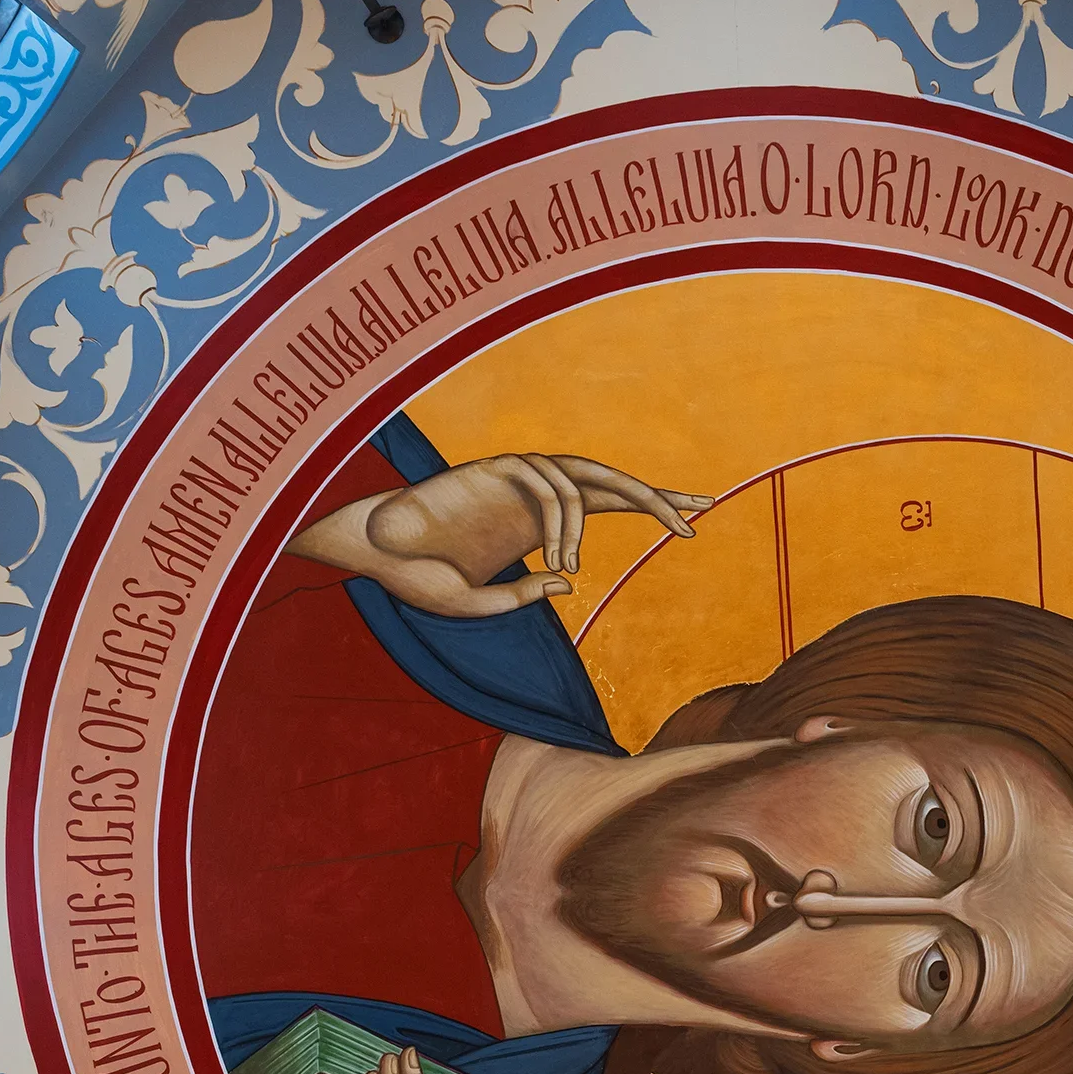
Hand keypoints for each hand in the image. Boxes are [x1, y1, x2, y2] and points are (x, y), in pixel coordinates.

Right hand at [294, 453, 712, 616]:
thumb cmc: (421, 580)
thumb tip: (570, 580)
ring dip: (585, 526)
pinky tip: (557, 556)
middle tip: (699, 514)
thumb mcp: (479, 604)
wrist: (372, 552)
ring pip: (581, 482)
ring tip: (570, 566)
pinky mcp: (495, 468)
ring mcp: (517, 479)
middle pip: (612, 482)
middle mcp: (537, 496)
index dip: (653, 506)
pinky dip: (561, 518)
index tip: (695, 522)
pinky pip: (545, 483)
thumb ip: (522, 596)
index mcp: (542, 523)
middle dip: (659, 495)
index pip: (611, 504)